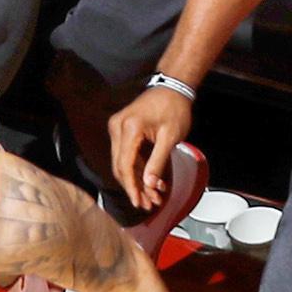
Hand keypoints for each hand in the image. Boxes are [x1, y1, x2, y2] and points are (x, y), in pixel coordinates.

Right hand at [105, 82, 194, 211]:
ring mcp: (117, 128)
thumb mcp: (170, 137)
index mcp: (129, 129)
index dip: (131, 186)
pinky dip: (136, 169)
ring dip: (135, 180)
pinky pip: (125, 154)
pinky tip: (148, 181)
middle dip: (133, 187)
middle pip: (120, 166)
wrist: (172, 88)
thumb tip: (150, 185)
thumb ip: (158, 162)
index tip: (138, 202)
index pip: (125, 165)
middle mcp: (117, 128)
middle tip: (146, 204)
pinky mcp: (121, 130)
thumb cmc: (174, 108)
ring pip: (121, 162)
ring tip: (150, 196)